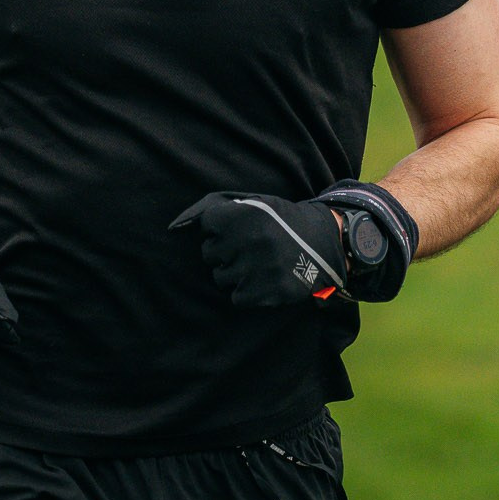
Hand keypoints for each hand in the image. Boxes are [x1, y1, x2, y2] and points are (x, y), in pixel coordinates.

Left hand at [171, 192, 346, 306]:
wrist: (324, 243)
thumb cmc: (280, 220)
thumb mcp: (252, 202)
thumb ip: (211, 208)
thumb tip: (174, 228)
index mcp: (244, 214)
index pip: (207, 226)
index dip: (222, 227)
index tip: (241, 227)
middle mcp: (249, 241)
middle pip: (209, 253)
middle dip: (225, 251)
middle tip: (251, 245)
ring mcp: (257, 269)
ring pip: (220, 277)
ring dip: (235, 272)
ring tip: (259, 262)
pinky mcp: (266, 293)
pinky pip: (236, 297)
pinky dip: (248, 291)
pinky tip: (265, 278)